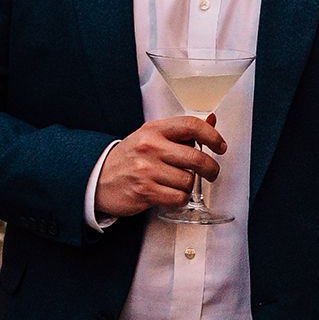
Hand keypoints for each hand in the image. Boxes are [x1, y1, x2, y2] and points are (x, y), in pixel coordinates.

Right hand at [94, 114, 226, 218]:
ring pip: (188, 181)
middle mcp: (151, 147)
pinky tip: (171, 194)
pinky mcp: (145, 191)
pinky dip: (180, 199)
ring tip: (178, 183)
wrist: (97, 178)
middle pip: (196, 157)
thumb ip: (181, 132)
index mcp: (154, 129)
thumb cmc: (130, 157)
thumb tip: (211, 121)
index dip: (212, 135)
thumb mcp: (152, 136)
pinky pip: (178, 198)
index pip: (191, 125)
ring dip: (189, 186)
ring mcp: (147, 170)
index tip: (220, 146)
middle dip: (210, 168)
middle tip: (211, 172)